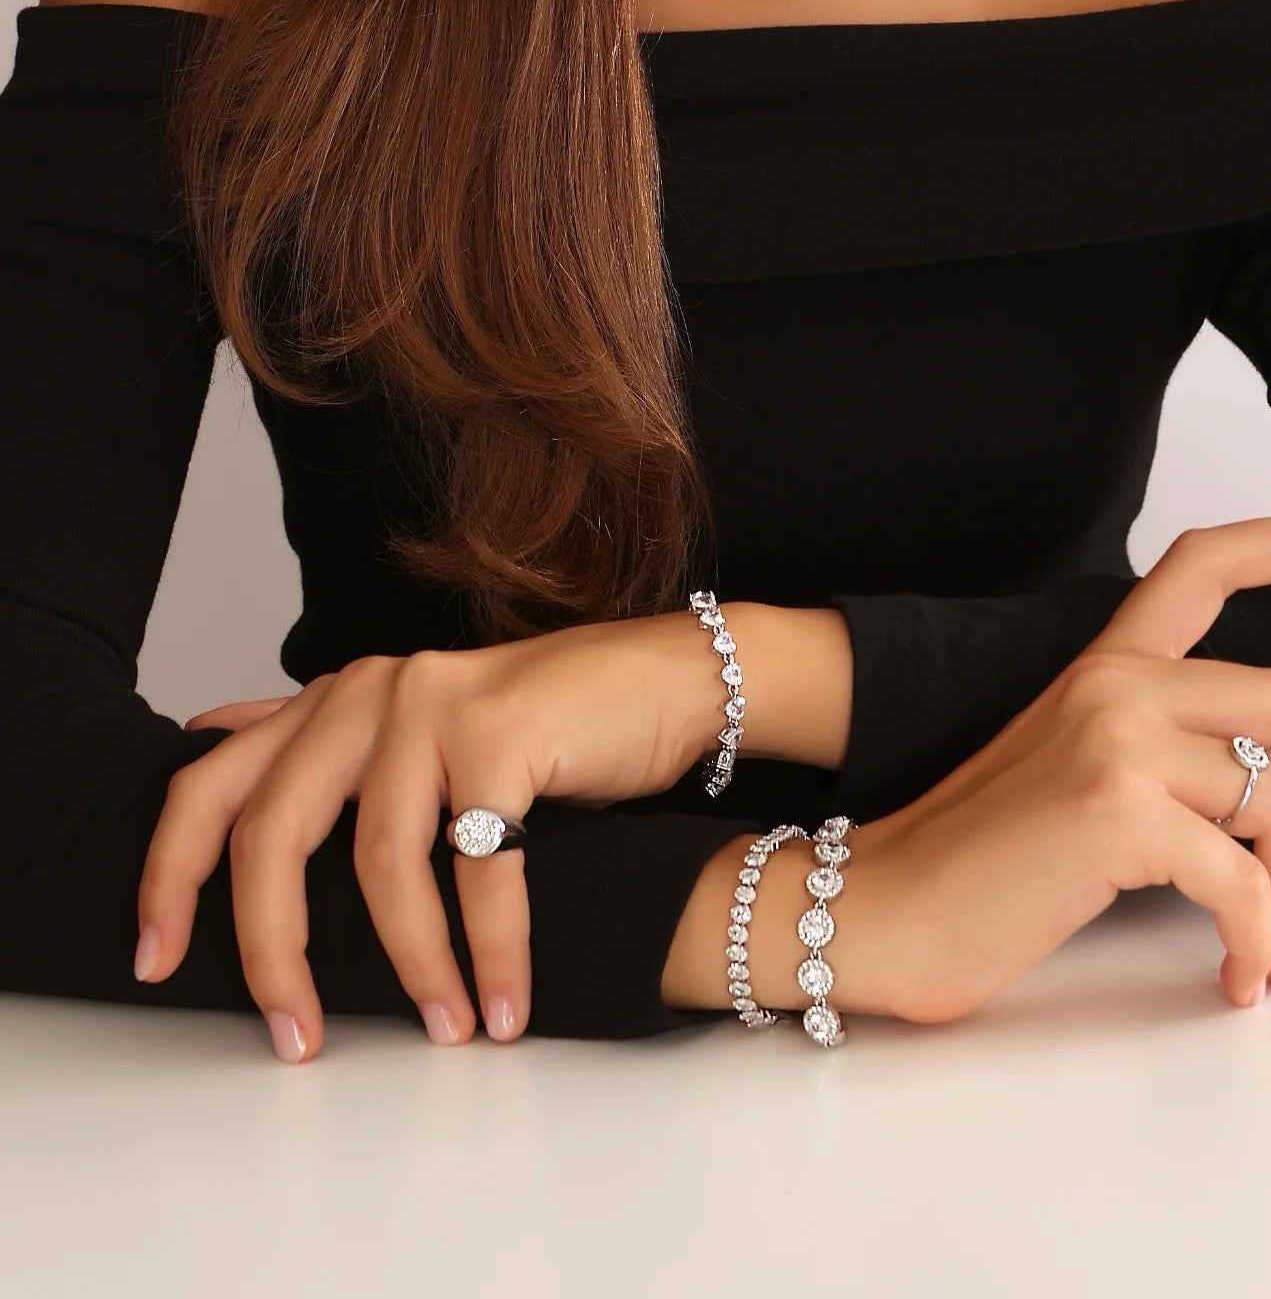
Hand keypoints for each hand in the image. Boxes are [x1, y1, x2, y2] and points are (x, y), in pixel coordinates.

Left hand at [137, 609, 727, 1059]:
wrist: (668, 681)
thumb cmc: (551, 724)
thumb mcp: (422, 729)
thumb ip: (329, 743)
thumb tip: (212, 748)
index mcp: (335, 698)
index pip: (210, 784)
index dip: (169, 876)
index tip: (157, 961)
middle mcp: (369, 690)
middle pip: (272, 832)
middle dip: (272, 950)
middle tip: (294, 1035)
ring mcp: (433, 704)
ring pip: (380, 862)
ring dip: (411, 966)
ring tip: (442, 1028)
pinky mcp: (502, 733)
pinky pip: (481, 869)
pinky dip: (491, 951)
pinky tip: (502, 1005)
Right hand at [859, 515, 1270, 1022]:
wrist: (879, 910)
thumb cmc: (974, 862)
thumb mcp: (1071, 774)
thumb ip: (1160, 755)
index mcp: (1102, 668)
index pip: (1204, 565)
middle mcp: (1113, 684)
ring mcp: (1113, 739)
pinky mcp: (1114, 811)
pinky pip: (1243, 881)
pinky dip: (1260, 941)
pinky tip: (1238, 975)